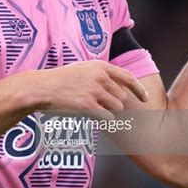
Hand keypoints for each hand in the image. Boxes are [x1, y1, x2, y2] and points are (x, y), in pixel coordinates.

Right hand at [34, 60, 148, 113]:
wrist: (41, 88)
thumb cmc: (60, 80)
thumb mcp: (82, 70)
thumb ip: (100, 75)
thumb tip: (119, 88)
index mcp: (100, 66)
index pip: (128, 77)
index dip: (139, 89)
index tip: (146, 98)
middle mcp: (100, 77)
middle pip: (122, 97)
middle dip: (114, 105)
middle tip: (99, 107)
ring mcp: (94, 91)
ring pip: (116, 108)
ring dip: (107, 113)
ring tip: (90, 109)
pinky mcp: (88, 105)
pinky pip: (107, 119)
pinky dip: (102, 121)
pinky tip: (90, 117)